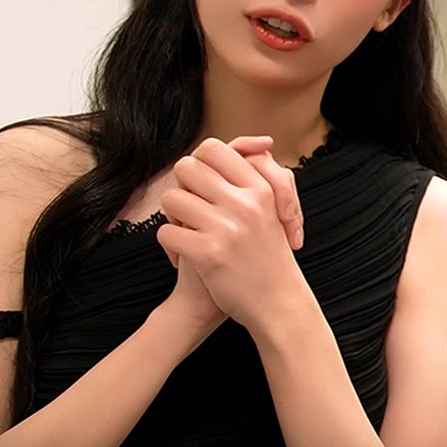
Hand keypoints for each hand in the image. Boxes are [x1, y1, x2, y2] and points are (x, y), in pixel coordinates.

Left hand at [154, 136, 308, 326]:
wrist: (279, 305)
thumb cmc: (271, 258)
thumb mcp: (275, 210)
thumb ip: (260, 175)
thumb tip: (255, 142)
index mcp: (262, 188)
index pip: (215, 148)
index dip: (199, 162)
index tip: (204, 183)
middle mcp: (246, 203)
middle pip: (187, 168)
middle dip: (182, 187)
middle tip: (192, 208)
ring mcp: (227, 227)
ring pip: (172, 198)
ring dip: (173, 216)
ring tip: (187, 232)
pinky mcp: (209, 252)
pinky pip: (167, 232)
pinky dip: (170, 246)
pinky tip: (185, 257)